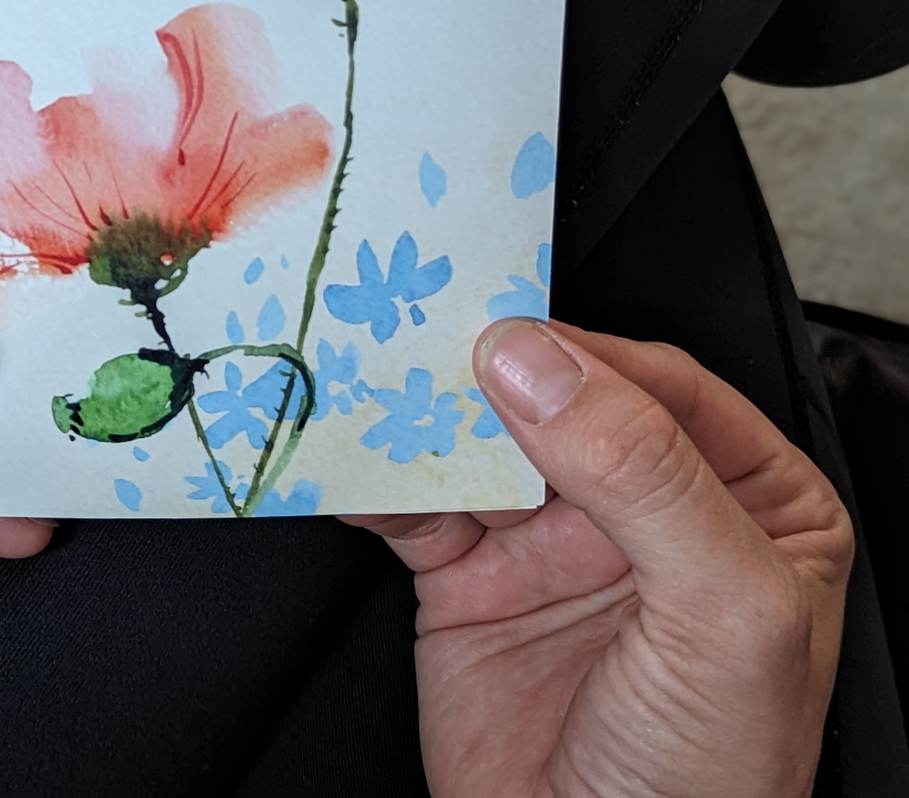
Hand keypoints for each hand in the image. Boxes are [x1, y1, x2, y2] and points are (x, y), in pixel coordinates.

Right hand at [348, 319, 852, 797]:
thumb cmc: (708, 782)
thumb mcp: (725, 616)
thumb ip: (647, 475)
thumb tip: (539, 364)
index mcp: (744, 500)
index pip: (659, 390)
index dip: (584, 355)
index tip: (508, 334)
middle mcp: (642, 506)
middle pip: (554, 399)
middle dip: (487, 370)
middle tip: (421, 337)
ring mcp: (549, 537)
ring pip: (476, 440)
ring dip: (420, 413)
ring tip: (368, 384)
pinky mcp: (469, 573)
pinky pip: (413, 503)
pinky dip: (373, 476)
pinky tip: (344, 456)